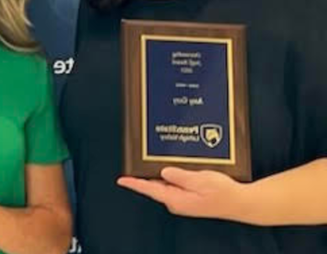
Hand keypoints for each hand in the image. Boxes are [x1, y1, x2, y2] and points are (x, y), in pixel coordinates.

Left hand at [117, 167, 248, 220]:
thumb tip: (164, 171)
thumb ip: (180, 176)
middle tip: (135, 161)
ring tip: (151, 160)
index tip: (121, 180)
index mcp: (176, 198)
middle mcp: (176, 201)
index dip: (134, 183)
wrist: (240, 202)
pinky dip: (170, 175)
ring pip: (164, 184)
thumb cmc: (223, 193)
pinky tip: (171, 167)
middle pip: (154, 185)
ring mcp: (182, 199)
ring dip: (158, 173)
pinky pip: (174, 184)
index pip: (150, 189)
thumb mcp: (201, 180)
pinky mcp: (188, 196)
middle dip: (144, 174)